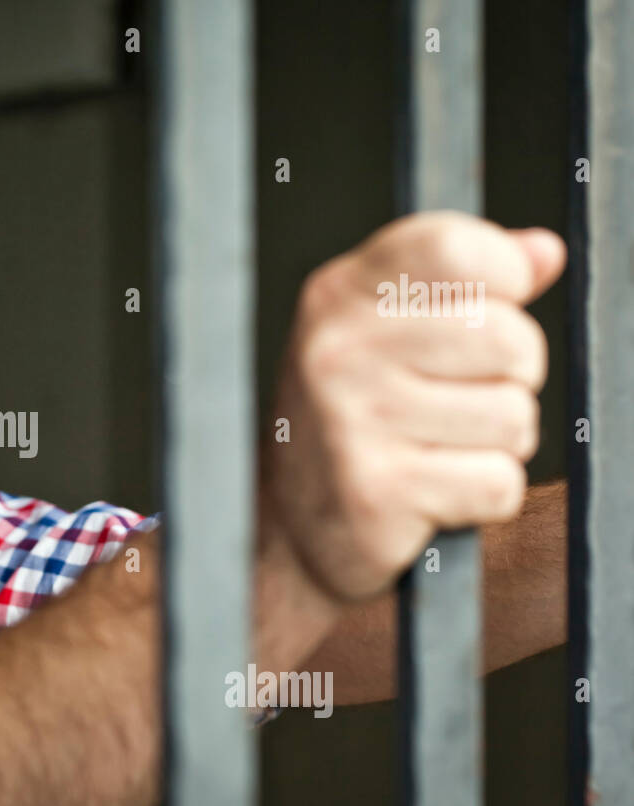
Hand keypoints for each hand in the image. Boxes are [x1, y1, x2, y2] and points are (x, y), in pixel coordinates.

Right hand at [265, 211, 565, 602]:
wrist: (289, 527)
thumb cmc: (352, 419)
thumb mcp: (386, 330)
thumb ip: (465, 284)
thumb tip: (544, 253)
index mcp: (338, 296)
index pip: (456, 250)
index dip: (502, 275)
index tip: (489, 303)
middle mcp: (336, 352)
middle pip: (510, 340)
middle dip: (510, 379)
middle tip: (457, 399)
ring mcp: (351, 422)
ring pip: (514, 417)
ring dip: (497, 444)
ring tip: (439, 447)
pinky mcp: (376, 493)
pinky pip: (499, 484)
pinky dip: (483, 497)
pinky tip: (433, 492)